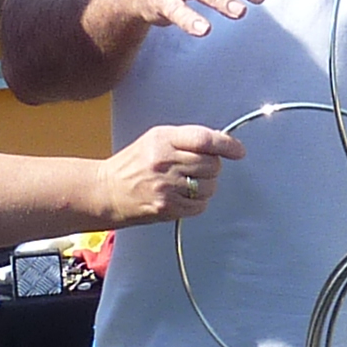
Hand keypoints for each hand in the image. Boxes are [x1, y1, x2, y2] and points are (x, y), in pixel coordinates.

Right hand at [103, 124, 243, 226]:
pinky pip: (200, 205)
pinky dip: (197, 202)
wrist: (107, 192)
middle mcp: (164, 162)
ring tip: (186, 183)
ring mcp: (166, 187)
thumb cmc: (134, 164)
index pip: (204, 140)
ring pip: (209, 186)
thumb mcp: (156, 139)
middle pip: (212, 164)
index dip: (227, 145)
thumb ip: (187, 139)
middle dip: (212, 167)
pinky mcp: (167, 208)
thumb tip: (223, 142)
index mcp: (162, 140)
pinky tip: (183, 196)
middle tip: (197, 168)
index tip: (238, 151)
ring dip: (206, 185)